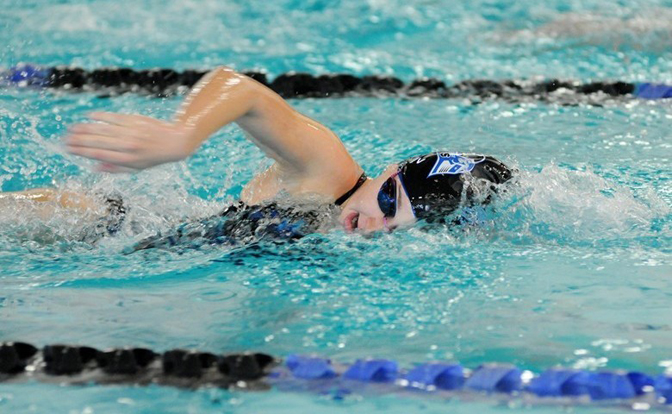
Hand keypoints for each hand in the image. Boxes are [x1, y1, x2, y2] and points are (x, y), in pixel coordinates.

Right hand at [65, 112, 194, 172]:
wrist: (175, 141)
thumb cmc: (154, 157)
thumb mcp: (137, 168)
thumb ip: (116, 168)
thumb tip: (94, 168)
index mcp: (127, 160)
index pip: (98, 155)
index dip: (81, 152)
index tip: (68, 149)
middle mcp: (127, 146)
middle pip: (97, 142)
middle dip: (78, 140)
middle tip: (64, 139)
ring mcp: (130, 132)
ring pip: (102, 130)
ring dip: (85, 128)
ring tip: (72, 128)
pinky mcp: (134, 120)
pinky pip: (113, 118)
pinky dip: (100, 117)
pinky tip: (89, 116)